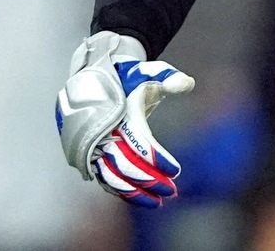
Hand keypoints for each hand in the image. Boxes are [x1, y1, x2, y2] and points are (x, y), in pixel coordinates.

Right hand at [56, 31, 194, 207]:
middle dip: (149, 181)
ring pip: (111, 177)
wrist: (94, 77)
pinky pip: (102, 177)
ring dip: (134, 193)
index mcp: (120, 114)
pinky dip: (119, 190)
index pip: (141, 145)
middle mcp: (103, 132)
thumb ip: (168, 76)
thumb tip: (187, 84)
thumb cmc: (127, 76)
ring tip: (156, 203)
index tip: (176, 171)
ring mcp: (92, 146)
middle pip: (126, 166)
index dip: (159, 160)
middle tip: (171, 192)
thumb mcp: (149, 70)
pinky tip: (137, 198)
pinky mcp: (87, 155)